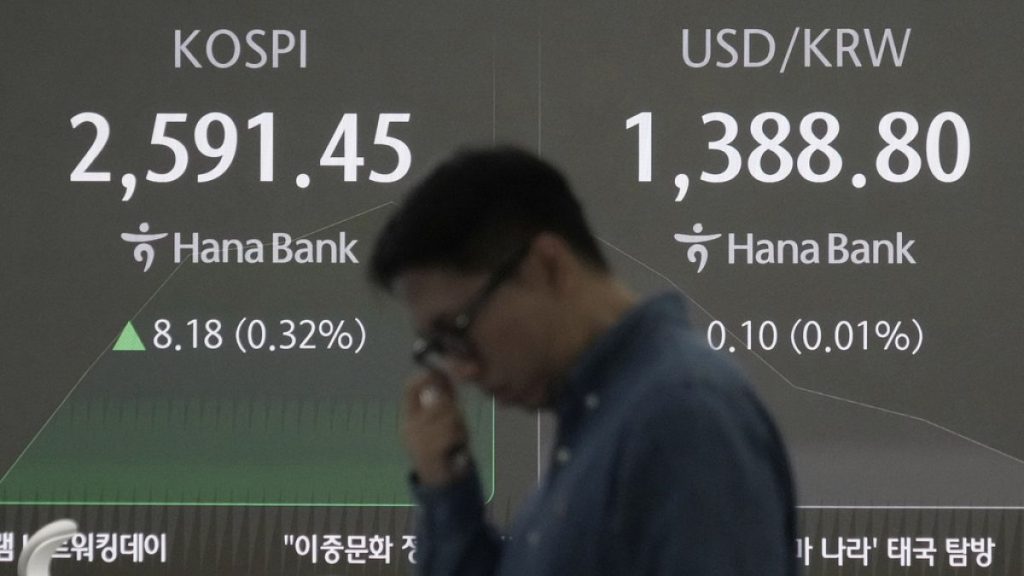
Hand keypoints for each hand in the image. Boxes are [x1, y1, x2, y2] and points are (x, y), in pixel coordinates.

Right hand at [402, 369, 470, 486]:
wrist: (442, 479)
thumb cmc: (445, 444)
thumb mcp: (444, 418)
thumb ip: (445, 396)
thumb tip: (446, 372)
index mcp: (409, 415)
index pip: (410, 388)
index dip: (426, 377)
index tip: (441, 375)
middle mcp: (409, 426)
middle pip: (436, 401)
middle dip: (452, 407)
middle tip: (458, 420)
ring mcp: (417, 440)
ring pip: (446, 416)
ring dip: (458, 424)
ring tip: (457, 435)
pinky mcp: (428, 452)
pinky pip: (450, 433)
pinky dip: (459, 437)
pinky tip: (457, 445)